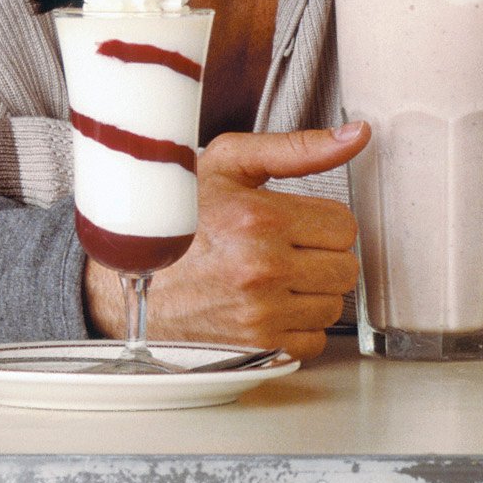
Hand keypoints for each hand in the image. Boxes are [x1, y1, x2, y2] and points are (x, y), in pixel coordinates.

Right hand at [88, 124, 367, 361]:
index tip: (294, 224)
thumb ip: (296, 148)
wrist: (125, 280)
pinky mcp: (257, 346)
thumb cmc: (174, 220)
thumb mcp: (228, 165)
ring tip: (274, 277)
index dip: (321, 222)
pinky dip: (298, 326)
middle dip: (320, 256)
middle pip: (346, 267)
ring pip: (333, 305)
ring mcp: (260, 313)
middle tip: (285, 249)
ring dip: (312, 292)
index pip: (344, 226)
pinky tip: (269, 305)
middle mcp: (262, 269)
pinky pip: (314, 340)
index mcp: (260, 220)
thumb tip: (356, 136)